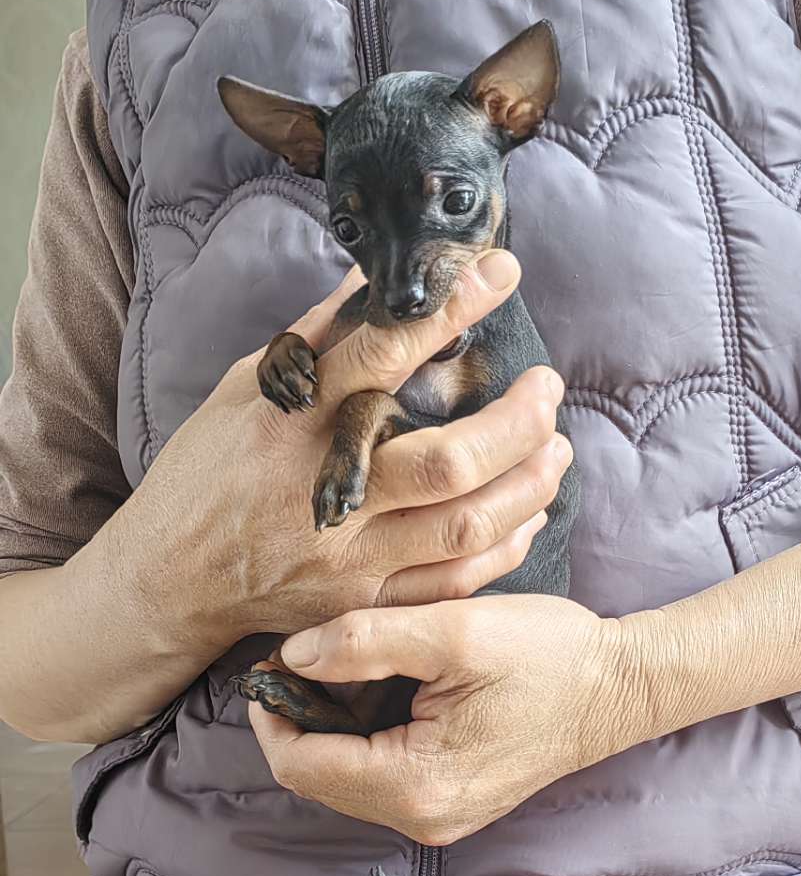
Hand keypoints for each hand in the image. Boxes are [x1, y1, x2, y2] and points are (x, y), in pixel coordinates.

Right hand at [136, 254, 569, 652]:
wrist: (167, 582)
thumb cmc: (203, 478)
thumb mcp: (240, 393)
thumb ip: (312, 341)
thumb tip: (367, 276)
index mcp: (293, 423)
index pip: (383, 354)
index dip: (449, 309)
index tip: (500, 270)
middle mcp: (326, 490)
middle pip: (447, 458)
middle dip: (516, 421)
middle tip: (548, 387)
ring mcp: (348, 556)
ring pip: (464, 524)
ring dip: (527, 484)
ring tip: (558, 449)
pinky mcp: (362, 605)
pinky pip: (452, 582)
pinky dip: (503, 547)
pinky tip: (528, 515)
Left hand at [248, 595, 634, 842]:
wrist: (619, 688)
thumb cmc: (549, 656)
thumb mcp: (453, 632)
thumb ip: (363, 643)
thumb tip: (293, 656)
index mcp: (414, 786)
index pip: (300, 766)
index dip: (272, 713)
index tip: (274, 660)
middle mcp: (420, 819)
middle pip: (316, 778)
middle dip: (300, 717)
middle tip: (307, 655)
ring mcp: (437, 818)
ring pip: (344, 779)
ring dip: (331, 726)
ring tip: (344, 666)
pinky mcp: (449, 805)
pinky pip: (378, 778)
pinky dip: (362, 737)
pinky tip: (380, 690)